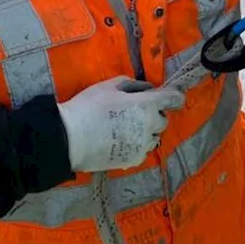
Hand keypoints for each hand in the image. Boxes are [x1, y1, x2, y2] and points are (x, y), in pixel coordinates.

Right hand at [56, 76, 184, 172]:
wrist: (70, 138)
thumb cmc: (89, 107)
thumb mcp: (109, 86)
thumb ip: (132, 84)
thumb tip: (146, 89)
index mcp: (147, 105)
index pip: (174, 99)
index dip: (174, 96)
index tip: (170, 97)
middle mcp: (150, 125)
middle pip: (163, 120)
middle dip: (154, 116)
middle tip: (135, 113)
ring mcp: (143, 144)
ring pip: (154, 137)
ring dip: (147, 132)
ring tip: (127, 130)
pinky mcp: (134, 159)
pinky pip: (143, 150)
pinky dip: (137, 146)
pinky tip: (121, 142)